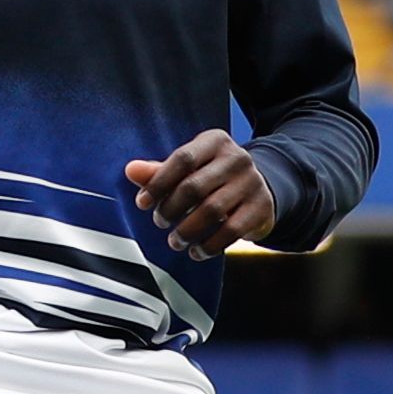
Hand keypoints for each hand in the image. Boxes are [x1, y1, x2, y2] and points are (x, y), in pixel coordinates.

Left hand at [125, 130, 275, 257]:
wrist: (259, 189)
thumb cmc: (212, 178)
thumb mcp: (188, 169)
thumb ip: (159, 171)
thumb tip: (130, 170)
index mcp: (215, 141)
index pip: (182, 159)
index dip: (158, 182)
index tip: (142, 203)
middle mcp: (237, 158)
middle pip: (195, 186)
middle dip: (171, 209)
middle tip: (160, 222)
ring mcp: (252, 182)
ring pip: (212, 210)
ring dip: (187, 231)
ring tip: (175, 241)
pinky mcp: (262, 207)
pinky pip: (231, 230)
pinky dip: (210, 245)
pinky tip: (197, 252)